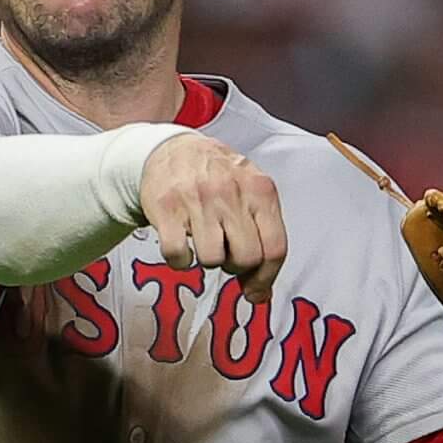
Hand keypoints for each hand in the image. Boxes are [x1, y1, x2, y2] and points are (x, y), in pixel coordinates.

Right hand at [139, 136, 287, 303]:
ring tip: (205, 242)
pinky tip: (182, 244)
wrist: (171, 148)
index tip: (256, 289)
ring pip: (213, 259)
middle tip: (227, 253)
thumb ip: (263, 237)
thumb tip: (261, 293)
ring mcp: (197, 199)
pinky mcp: (166, 208)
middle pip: (246, 258)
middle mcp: (230, 192)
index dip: (266, 277)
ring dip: (208, 260)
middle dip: (236, 266)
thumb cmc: (216, 176)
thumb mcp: (250, 194)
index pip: (276, 247)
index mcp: (259, 189)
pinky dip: (179, 260)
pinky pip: (178, 254)